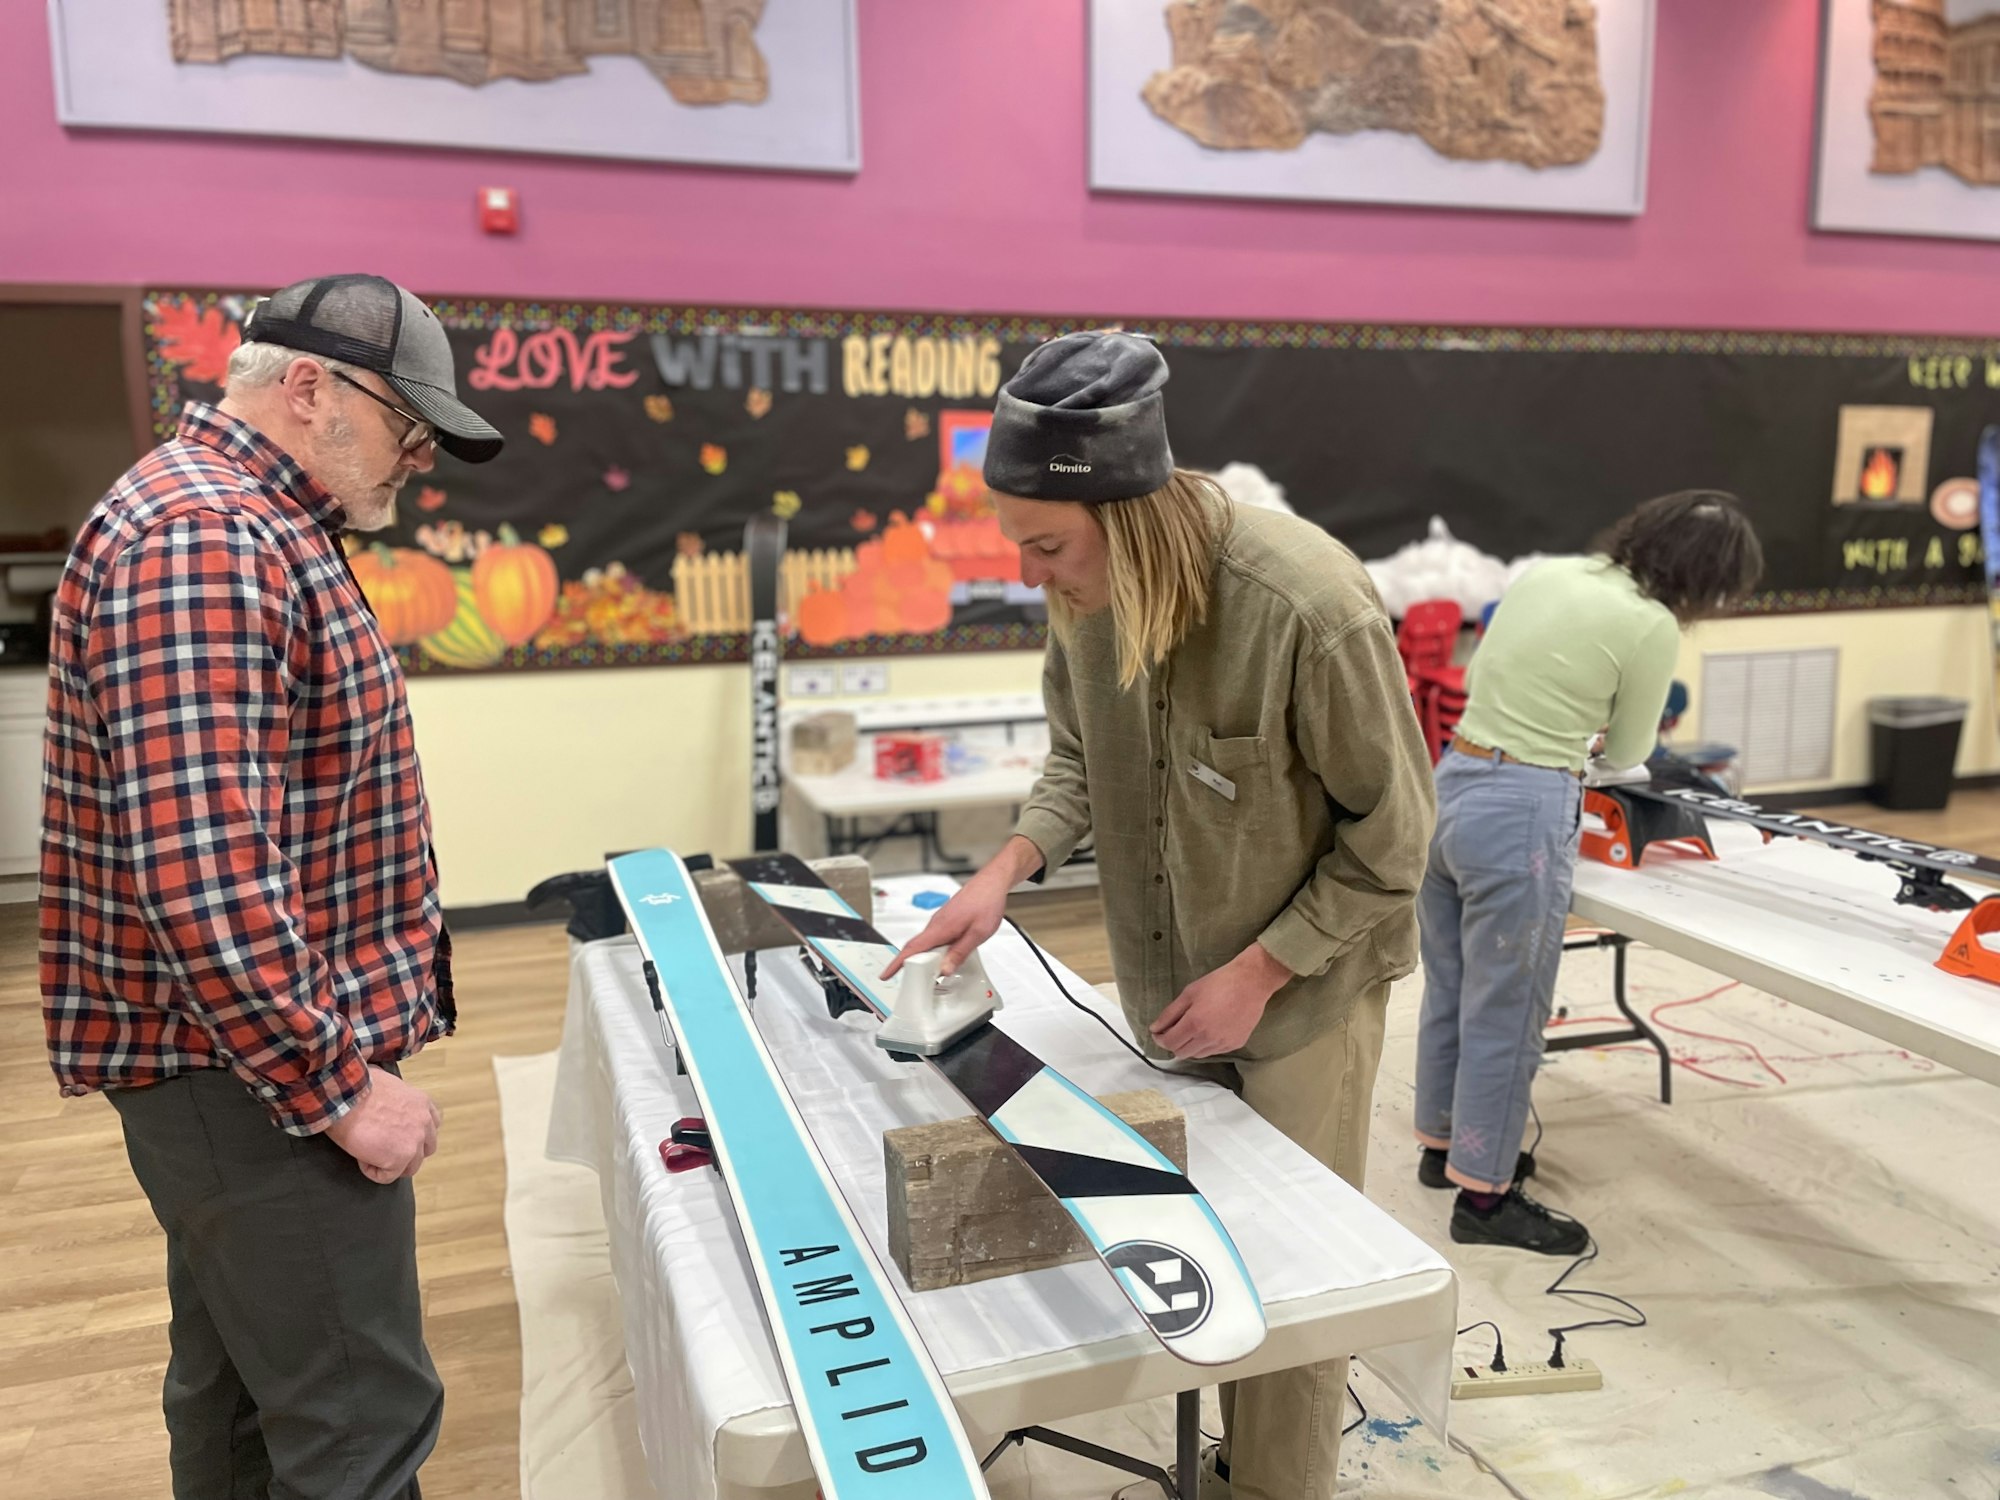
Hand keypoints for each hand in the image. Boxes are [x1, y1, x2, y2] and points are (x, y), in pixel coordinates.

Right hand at [325, 1065, 440, 1183]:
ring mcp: (414, 1142)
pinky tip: (360, 1157)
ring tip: (368, 1153)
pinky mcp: (399, 1158)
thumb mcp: (389, 1084)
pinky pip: (387, 1177)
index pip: (431, 1126)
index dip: (413, 1134)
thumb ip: (396, 1098)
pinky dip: (372, 1171)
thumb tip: (385, 1099)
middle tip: (382, 1149)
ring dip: (390, 1165)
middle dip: (406, 1153)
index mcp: (422, 1103)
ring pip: (409, 1167)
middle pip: (425, 1150)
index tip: (394, 1135)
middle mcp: (424, 1123)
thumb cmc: (358, 1086)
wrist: (346, 1096)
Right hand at [881, 836, 1042, 979]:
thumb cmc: (986, 903)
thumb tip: (945, 969)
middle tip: (913, 981)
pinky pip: (934, 938)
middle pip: (915, 948)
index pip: (912, 948)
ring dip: (925, 958)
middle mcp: (936, 924)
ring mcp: (940, 922)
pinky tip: (945, 957)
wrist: (991, 883)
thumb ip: (960, 953)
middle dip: (909, 965)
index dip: (896, 963)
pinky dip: (934, 950)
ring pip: (926, 943)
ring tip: (931, 974)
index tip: (885, 974)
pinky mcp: (946, 920)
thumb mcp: (978, 934)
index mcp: (940, 928)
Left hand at [1149, 943, 1292, 1058]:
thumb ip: (1169, 1013)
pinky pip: (1214, 1051)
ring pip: (1197, 1055)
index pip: (1169, 1043)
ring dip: (1190, 1046)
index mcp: (1194, 1024)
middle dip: (1173, 1043)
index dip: (1160, 1039)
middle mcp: (1208, 1038)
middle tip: (1173, 1030)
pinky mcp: (1236, 1044)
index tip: (1158, 1032)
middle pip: (1181, 1053)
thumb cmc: (1219, 983)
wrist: (1252, 982)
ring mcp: (1223, 1044)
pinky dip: (1206, 1045)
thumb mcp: (1189, 993)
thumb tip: (1155, 1029)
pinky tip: (1209, 1030)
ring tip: (1192, 1029)